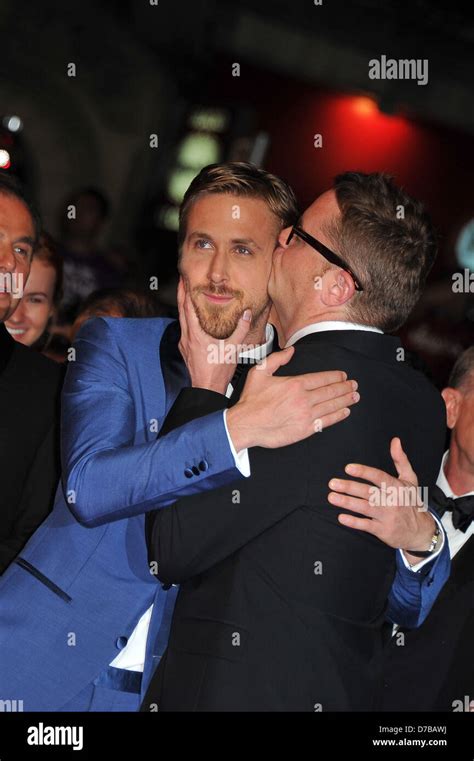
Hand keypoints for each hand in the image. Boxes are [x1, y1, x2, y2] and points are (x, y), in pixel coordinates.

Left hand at [177, 278, 251, 392]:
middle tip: (182, 282)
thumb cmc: (218, 372)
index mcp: (196, 335)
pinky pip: (184, 329)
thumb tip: (246, 314)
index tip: (185, 280)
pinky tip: (193, 319)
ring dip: (183, 307)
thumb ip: (240, 329)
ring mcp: (184, 344)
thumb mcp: (233, 349)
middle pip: (181, 311)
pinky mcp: (185, 349)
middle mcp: (186, 337)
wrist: (207, 389)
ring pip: (181, 320)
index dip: (185, 292)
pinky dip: (186, 319)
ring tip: (187, 296)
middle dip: (181, 295)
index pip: (187, 308)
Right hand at [226, 349, 358, 449]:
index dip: (336, 376)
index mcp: (295, 384)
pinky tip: (345, 412)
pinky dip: (338, 416)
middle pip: (331, 391)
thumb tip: (291, 351)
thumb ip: (277, 359)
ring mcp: (306, 415)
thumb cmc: (251, 400)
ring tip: (354, 396)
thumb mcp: (260, 372)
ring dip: (346, 400)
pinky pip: (326, 421)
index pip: (322, 378)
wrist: (245, 425)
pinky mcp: (305, 430)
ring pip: (332, 405)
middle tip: (354, 385)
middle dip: (345, 387)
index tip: (343, 376)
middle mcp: (304, 399)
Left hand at [327, 437, 436, 561]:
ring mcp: (387, 516)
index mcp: (397, 487)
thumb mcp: (410, 479)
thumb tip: (395, 440)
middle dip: (349, 487)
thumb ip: (400, 459)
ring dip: (347, 503)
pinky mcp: (383, 530)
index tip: (348, 468)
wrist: (421, 531)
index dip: (364, 472)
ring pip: (364, 508)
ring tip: (332, 497)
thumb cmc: (411, 501)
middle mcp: (392, 501)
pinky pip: (366, 526)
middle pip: (368, 492)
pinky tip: (341, 517)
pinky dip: (354, 522)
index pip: (379, 477)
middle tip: (332, 483)